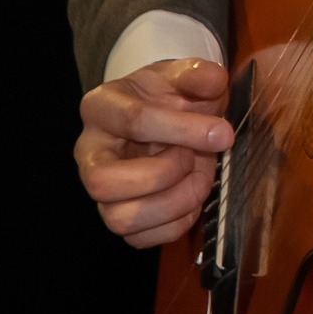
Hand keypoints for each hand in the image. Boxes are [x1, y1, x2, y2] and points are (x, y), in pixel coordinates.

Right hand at [75, 58, 231, 249]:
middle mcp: (89, 152)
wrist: (165, 114)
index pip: (132, 121)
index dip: (182, 129)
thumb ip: (198, 74)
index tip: (223, 133)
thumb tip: (214, 79)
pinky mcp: (117, 216)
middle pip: (103, 182)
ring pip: (119, 218)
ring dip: (172, 204)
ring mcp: (100, 189)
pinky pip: (138, 239)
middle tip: (193, 158)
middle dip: (162, 175)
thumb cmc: (168, 95)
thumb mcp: (182, 75)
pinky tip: (191, 200)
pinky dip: (174, 225)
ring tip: (198, 180)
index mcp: (101, 107)